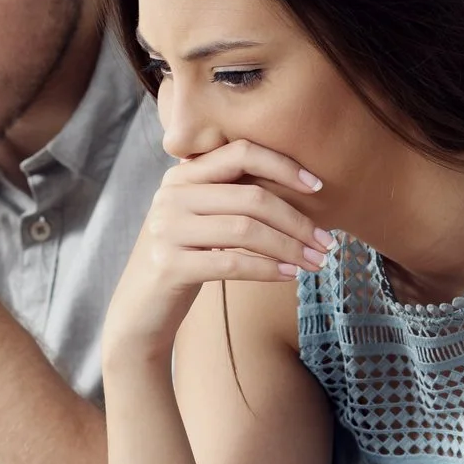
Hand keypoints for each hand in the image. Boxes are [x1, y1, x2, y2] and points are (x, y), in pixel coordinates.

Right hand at [103, 140, 331, 355]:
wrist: (138, 310)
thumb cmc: (182, 262)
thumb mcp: (199, 221)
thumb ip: (228, 197)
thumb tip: (298, 188)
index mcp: (181, 176)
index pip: (241, 152)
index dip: (284, 165)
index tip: (318, 187)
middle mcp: (170, 195)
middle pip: (251, 197)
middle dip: (297, 221)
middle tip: (326, 242)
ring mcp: (166, 229)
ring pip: (246, 230)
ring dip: (290, 247)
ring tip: (315, 262)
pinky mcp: (168, 265)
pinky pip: (232, 263)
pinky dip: (268, 269)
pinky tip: (290, 275)